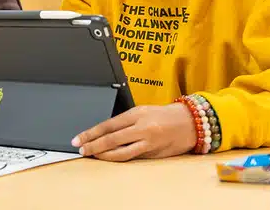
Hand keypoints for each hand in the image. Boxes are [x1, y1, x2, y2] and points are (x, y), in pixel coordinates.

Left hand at [71, 104, 196, 160]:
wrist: (190, 122)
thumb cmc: (165, 114)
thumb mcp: (143, 111)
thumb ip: (125, 121)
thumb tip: (104, 132)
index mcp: (136, 114)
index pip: (107, 125)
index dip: (91, 133)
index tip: (79, 138)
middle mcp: (142, 128)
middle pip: (111, 139)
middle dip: (93, 145)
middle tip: (81, 149)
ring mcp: (148, 142)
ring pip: (121, 153)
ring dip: (104, 155)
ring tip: (93, 155)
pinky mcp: (154, 154)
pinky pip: (133, 157)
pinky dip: (119, 158)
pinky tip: (110, 158)